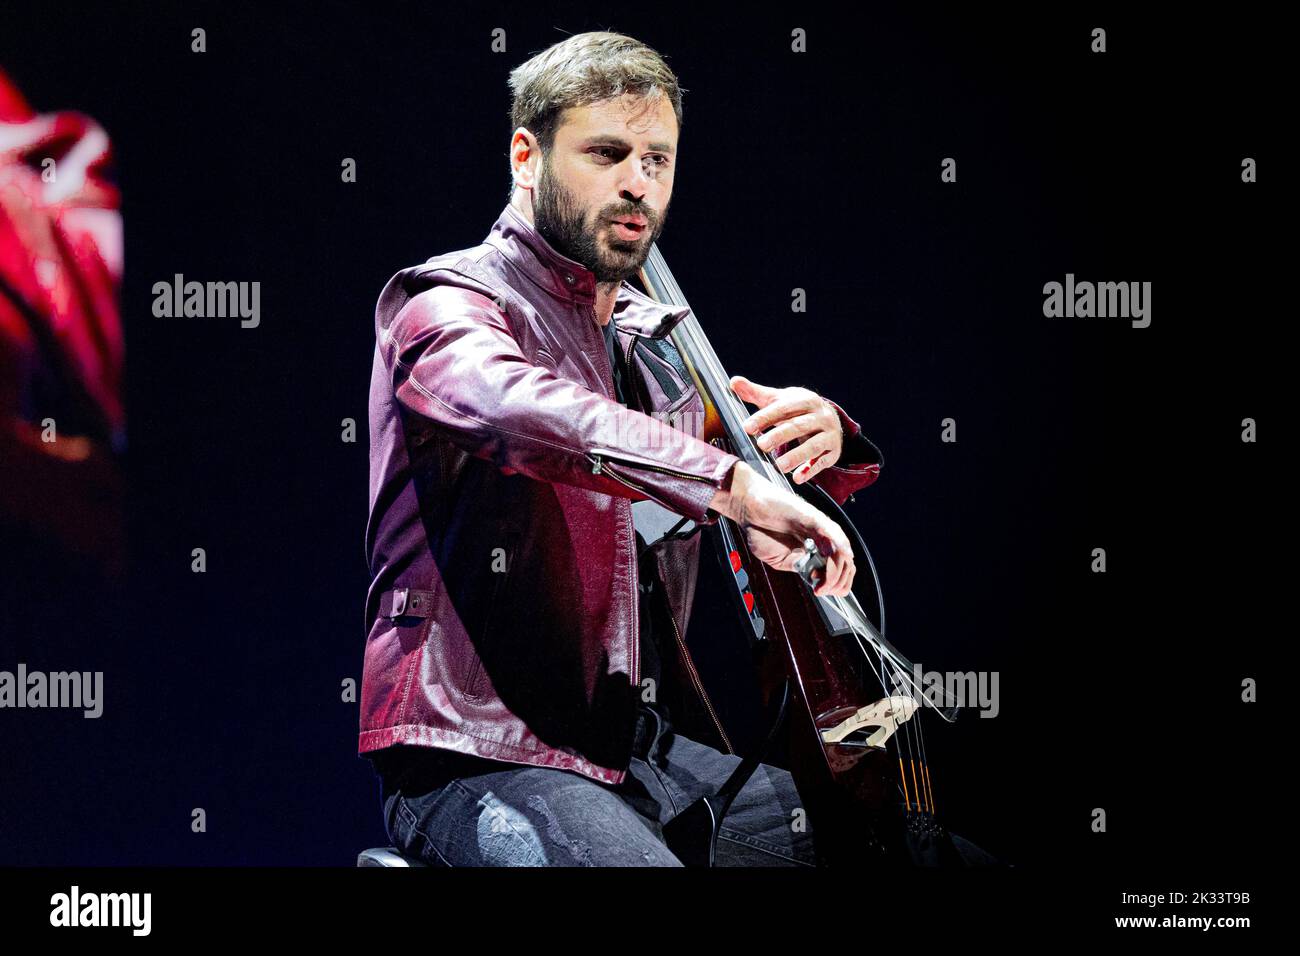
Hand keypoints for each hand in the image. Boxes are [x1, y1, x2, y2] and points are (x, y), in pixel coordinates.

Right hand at [708, 462, 855, 596]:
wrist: (748, 508)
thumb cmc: (762, 529)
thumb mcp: (782, 560)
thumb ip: (800, 568)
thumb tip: (817, 578)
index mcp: (817, 547)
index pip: (840, 568)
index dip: (835, 584)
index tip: (820, 591)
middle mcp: (823, 537)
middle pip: (847, 563)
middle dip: (837, 582)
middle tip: (821, 590)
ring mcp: (820, 526)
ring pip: (842, 551)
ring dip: (835, 572)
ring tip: (823, 582)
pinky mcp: (812, 517)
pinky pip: (831, 533)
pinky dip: (835, 548)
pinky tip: (828, 559)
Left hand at [730, 375, 843, 483]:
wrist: (829, 420)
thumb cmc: (797, 411)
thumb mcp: (779, 400)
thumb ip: (756, 393)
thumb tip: (734, 382)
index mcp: (806, 400)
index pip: (785, 408)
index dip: (765, 417)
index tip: (747, 427)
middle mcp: (821, 416)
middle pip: (799, 426)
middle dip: (780, 436)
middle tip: (761, 446)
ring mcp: (829, 434)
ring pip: (813, 445)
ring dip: (796, 456)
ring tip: (779, 465)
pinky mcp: (833, 452)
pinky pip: (822, 462)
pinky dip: (810, 470)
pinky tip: (797, 478)